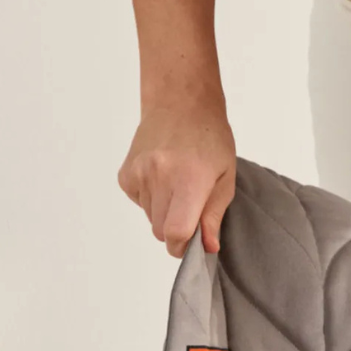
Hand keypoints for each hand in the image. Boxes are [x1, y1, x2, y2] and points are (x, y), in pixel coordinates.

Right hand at [118, 100, 236, 255]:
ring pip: (149, 219)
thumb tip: (207, 247)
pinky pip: (139, 203)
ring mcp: (138, 173)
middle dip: (176, 230)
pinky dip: (150, 200)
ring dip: (164, 213)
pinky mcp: (125, 174)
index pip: (175, 232)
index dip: (183, 246)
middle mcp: (158, 176)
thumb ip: (213, 216)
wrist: (180, 102)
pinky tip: (162, 179)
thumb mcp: (225, 178)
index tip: (192, 243)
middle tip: (191, 208)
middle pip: (160, 231)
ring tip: (177, 186)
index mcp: (187, 179)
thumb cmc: (209, 138)